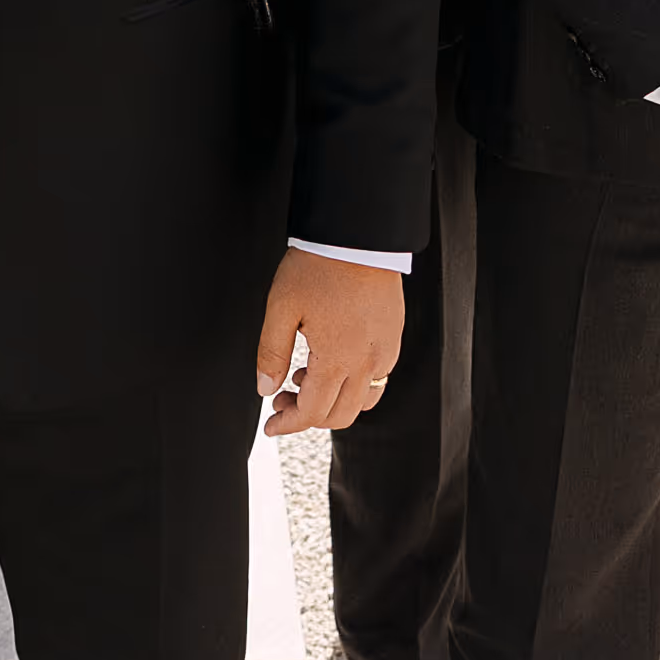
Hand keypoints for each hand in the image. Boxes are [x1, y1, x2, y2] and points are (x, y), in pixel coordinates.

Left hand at [257, 250, 404, 437]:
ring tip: (306, 376)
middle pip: (338, 415)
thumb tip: (266, 389)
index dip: (288, 424)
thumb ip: (272, 354)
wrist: (357, 235)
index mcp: (336, 359)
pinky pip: (378, 380)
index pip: (313, 413)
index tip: (270, 425)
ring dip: (332, 403)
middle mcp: (366, 362)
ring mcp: (384, 352)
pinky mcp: (394, 338)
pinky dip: (355, 386)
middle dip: (306, 417)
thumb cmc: (317, 266)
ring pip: (362, 402)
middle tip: (282, 398)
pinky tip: (334, 362)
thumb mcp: (282, 307)